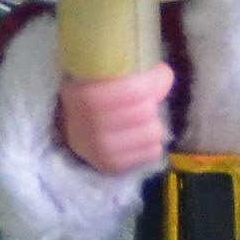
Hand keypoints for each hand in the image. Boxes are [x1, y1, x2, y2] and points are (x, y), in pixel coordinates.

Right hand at [57, 64, 173, 174]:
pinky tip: (138, 137)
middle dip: (151, 104)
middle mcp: (88, 126)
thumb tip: (164, 74)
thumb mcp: (105, 78)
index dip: (151, 82)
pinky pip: (153, 152)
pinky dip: (151, 143)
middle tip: (146, 102)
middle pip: (145, 111)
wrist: (76, 132)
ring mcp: (99, 149)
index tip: (156, 76)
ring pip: (153, 132)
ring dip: (153, 124)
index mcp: (84, 97)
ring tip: (141, 121)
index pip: (132, 90)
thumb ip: (134, 74)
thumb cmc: (96, 99)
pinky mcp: (112, 166)